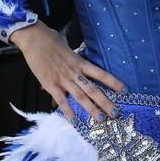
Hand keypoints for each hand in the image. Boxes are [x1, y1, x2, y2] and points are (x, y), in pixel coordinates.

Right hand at [11, 24, 126, 124]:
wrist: (34, 38)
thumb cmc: (50, 39)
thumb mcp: (67, 46)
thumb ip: (73, 57)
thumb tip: (77, 61)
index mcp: (80, 61)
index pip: (101, 73)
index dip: (114, 82)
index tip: (125, 90)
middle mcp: (74, 72)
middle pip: (94, 89)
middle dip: (106, 102)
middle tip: (116, 113)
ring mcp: (63, 79)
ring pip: (81, 97)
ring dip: (92, 109)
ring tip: (102, 119)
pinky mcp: (51, 84)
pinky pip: (61, 101)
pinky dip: (68, 112)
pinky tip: (74, 122)